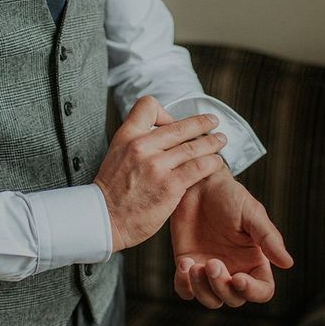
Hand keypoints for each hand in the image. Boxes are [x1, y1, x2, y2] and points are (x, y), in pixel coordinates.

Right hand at [94, 96, 226, 252]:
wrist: (104, 219)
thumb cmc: (112, 191)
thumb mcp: (116, 154)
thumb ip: (137, 142)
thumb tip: (162, 133)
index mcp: (127, 136)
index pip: (148, 106)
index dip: (165, 112)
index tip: (172, 123)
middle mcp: (141, 146)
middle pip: (180, 126)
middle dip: (202, 123)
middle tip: (213, 122)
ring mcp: (156, 165)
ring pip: (194, 145)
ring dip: (212, 142)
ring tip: (220, 141)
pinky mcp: (170, 185)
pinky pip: (199, 167)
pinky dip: (212, 163)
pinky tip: (216, 163)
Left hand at [171, 166, 292, 307]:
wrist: (198, 184)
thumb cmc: (230, 196)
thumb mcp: (252, 213)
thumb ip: (269, 238)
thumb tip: (288, 263)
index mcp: (254, 261)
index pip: (262, 290)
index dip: (252, 292)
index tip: (238, 278)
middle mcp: (233, 269)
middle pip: (233, 299)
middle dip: (222, 287)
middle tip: (211, 263)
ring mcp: (209, 270)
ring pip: (210, 299)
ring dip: (202, 289)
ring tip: (192, 265)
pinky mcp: (187, 264)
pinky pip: (185, 289)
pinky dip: (184, 285)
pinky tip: (184, 263)